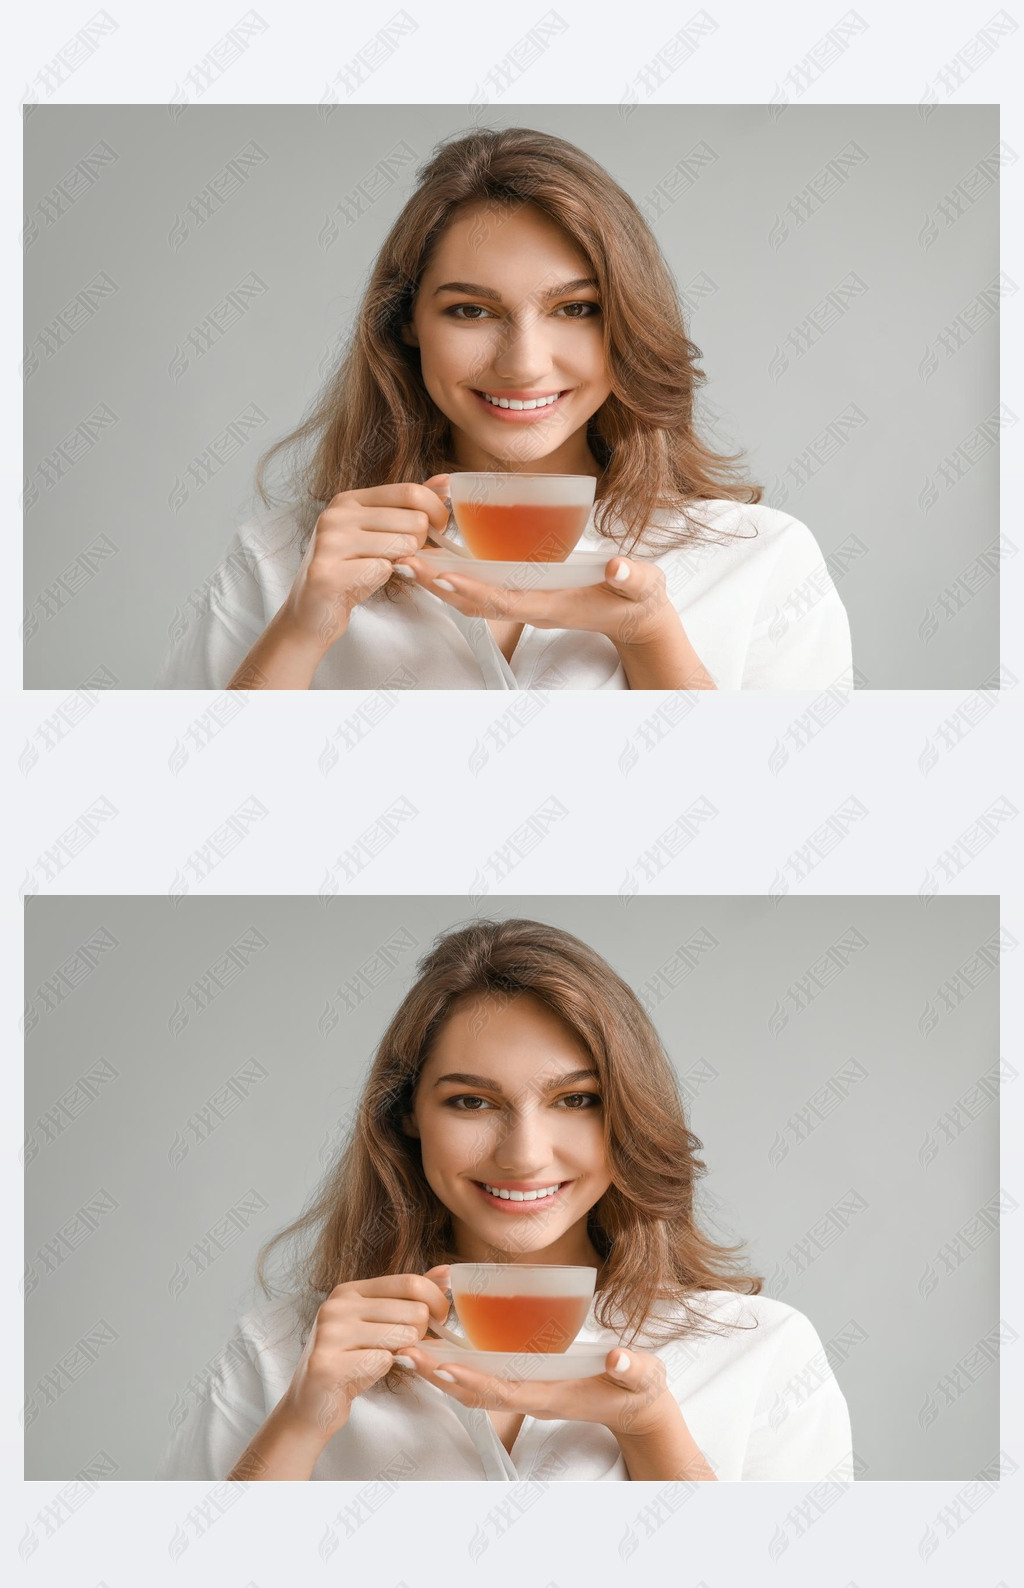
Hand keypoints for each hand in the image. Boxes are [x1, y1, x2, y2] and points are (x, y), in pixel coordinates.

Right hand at [276, 1267, 451, 1447]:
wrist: (312, 1404)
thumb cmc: (351, 1361)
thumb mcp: (377, 1322)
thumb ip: (408, 1297)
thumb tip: (445, 1272)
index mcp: (349, 1290)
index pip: (409, 1281)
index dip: (435, 1300)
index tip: (441, 1318)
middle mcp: (337, 1306)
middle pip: (413, 1310)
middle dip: (422, 1333)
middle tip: (408, 1347)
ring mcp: (330, 1334)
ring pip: (402, 1336)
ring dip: (404, 1354)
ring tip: (381, 1359)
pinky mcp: (328, 1365)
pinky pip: (383, 1361)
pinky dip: (384, 1371)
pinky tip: (364, 1375)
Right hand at [277, 475, 450, 653]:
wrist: (313, 611)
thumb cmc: (352, 570)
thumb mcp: (378, 531)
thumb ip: (407, 506)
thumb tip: (444, 481)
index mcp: (349, 500)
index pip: (410, 491)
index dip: (436, 511)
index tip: (438, 528)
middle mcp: (336, 515)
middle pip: (414, 520)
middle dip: (421, 543)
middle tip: (403, 557)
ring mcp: (330, 542)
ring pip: (402, 545)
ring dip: (402, 563)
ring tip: (379, 568)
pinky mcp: (328, 573)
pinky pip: (383, 570)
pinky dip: (382, 580)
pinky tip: (363, 582)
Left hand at [394, 550, 678, 649]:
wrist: (635, 617)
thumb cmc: (636, 598)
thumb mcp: (641, 585)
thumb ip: (632, 578)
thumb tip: (617, 569)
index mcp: (551, 604)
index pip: (503, 600)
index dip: (471, 589)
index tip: (441, 575)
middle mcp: (530, 606)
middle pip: (474, 601)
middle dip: (438, 584)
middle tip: (403, 562)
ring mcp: (524, 602)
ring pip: (471, 596)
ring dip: (438, 580)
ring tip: (406, 559)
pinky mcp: (522, 594)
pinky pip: (481, 588)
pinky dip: (455, 575)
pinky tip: (435, 558)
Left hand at [396, 1341, 677, 1438]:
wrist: (636, 1407)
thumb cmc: (636, 1388)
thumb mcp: (641, 1376)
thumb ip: (632, 1368)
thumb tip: (618, 1360)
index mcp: (552, 1394)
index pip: (503, 1391)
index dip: (470, 1380)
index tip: (440, 1367)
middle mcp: (531, 1395)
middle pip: (475, 1391)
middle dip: (438, 1375)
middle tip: (403, 1354)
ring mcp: (526, 1391)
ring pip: (474, 1386)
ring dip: (440, 1370)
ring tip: (408, 1350)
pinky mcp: (525, 1383)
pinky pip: (484, 1378)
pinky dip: (459, 1364)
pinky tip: (440, 1349)